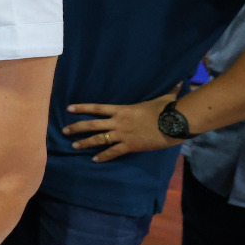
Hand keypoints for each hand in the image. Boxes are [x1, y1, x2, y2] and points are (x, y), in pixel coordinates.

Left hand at [63, 92, 181, 161]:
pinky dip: (103, 156)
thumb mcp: (164, 98)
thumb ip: (168, 91)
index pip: (97, 108)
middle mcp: (118, 122)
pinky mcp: (130, 146)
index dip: (82, 108)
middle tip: (64, 131)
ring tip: (74, 146)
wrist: (175, 123)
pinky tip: (94, 160)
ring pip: (98, 139)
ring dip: (85, 143)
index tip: (68, 108)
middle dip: (77, 128)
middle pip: (92, 125)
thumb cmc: (169, 109)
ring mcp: (123, 135)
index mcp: (122, 109)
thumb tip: (180, 84)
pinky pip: (113, 152)